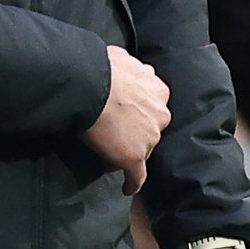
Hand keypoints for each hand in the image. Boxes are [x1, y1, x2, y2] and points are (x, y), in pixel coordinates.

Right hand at [85, 47, 171, 194]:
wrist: (89, 85)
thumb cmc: (101, 69)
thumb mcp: (124, 60)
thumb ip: (132, 69)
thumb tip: (124, 66)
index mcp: (159, 91)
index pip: (153, 107)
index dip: (140, 113)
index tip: (130, 117)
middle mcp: (160, 114)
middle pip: (151, 129)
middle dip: (138, 132)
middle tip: (118, 133)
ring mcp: (149, 138)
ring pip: (143, 149)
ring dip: (130, 151)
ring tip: (112, 154)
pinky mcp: (134, 157)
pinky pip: (137, 175)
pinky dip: (132, 183)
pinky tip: (127, 188)